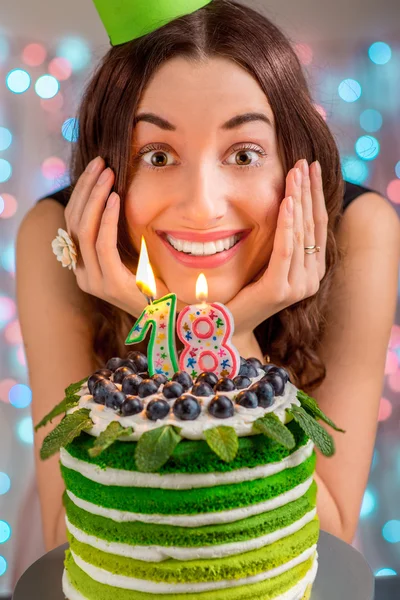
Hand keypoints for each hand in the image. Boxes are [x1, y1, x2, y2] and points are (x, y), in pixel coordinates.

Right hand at [64, 156, 169, 316]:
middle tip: (99, 163)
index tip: (95, 169)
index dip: (82, 193)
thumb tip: (117, 194)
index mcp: (86, 267)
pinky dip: (107, 219)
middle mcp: (84, 274)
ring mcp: (95, 281)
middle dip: (86, 189)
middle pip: (74, 223)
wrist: (175, 315)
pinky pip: (102, 245)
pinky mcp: (111, 284)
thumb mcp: (134, 252)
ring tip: (107, 174)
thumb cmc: (158, 282)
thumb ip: (120, 233)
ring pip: (84, 230)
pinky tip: (116, 199)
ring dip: (95, 197)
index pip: (73, 223)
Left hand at [226, 159, 327, 334]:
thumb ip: (279, 239)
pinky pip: (285, 250)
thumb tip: (284, 202)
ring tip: (295, 173)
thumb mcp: (266, 259)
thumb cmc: (242, 289)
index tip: (309, 168)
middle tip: (303, 162)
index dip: (314, 195)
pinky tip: (287, 202)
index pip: (317, 225)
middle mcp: (310, 278)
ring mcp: (297, 286)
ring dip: (299, 199)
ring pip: (301, 233)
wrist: (226, 324)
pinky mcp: (279, 290)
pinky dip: (287, 224)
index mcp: (311, 270)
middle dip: (308, 191)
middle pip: (313, 225)